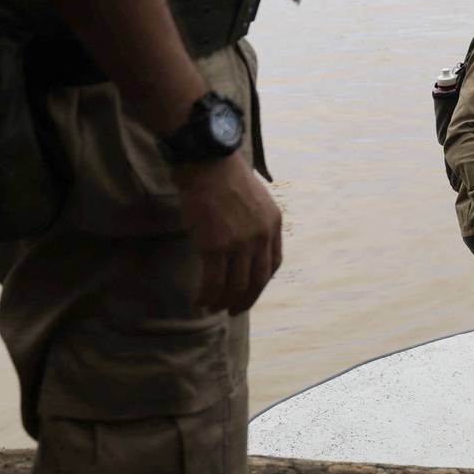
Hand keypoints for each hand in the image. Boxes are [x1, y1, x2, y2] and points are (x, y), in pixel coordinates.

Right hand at [174, 158, 282, 313]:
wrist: (207, 162)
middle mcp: (261, 237)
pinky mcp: (215, 248)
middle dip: (246, 300)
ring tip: (212, 307)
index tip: (250, 291)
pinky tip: (199, 301)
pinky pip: (213, 283)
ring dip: (223, 302)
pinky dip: (206, 297)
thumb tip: (244, 246)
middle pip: (258, 281)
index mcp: (273, 224)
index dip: (261, 283)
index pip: (273, 264)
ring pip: (235, 287)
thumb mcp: (255, 198)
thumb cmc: (225, 175)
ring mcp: (239, 244)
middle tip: (233, 311)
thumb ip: (254, 222)